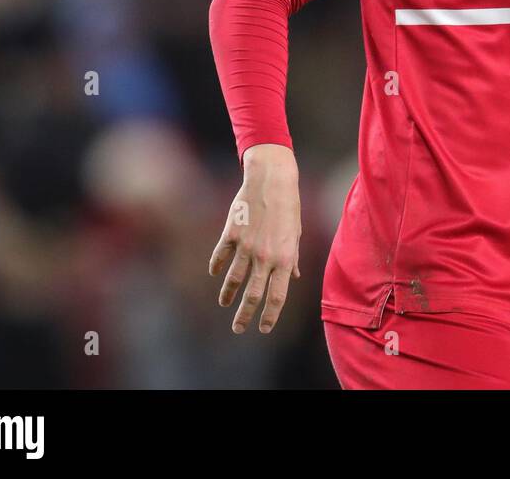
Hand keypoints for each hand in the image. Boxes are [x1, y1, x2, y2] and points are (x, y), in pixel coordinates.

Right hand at [209, 144, 301, 333]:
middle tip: (238, 329)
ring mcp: (246, 246)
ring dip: (228, 295)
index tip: (263, 329)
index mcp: (285, 258)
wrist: (272, 180)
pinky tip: (214, 274)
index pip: (278, 296)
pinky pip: (220, 257)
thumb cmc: (289, 206)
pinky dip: (216, 267)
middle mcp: (265, 257)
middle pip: (253, 295)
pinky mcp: (231, 234)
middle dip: (244, 316)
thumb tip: (295, 277)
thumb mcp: (295, 234)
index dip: (270, 316)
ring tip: (224, 304)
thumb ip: (293, 259)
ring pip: (233, 280)